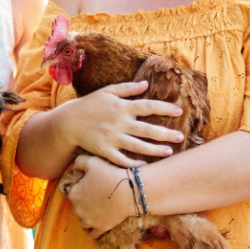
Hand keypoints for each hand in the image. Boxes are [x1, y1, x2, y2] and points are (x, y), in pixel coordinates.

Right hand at [61, 81, 184, 167]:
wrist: (68, 122)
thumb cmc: (89, 105)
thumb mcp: (107, 91)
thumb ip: (127, 88)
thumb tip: (146, 84)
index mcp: (121, 107)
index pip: (148, 106)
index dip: (165, 108)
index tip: (179, 112)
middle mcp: (119, 123)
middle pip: (147, 130)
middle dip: (165, 134)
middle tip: (181, 137)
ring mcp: (112, 138)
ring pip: (138, 146)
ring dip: (155, 150)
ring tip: (169, 152)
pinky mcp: (104, 150)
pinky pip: (121, 159)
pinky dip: (132, 163)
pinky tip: (144, 165)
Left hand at [66, 155, 136, 238]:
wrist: (129, 191)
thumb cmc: (110, 174)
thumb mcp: (92, 162)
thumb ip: (78, 162)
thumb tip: (73, 168)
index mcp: (74, 193)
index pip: (72, 191)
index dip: (81, 187)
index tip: (90, 185)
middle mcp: (78, 209)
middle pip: (77, 206)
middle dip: (83, 202)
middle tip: (95, 196)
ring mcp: (89, 220)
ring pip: (83, 220)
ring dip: (87, 216)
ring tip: (95, 212)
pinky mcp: (100, 228)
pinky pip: (93, 234)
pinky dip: (92, 233)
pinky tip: (92, 234)